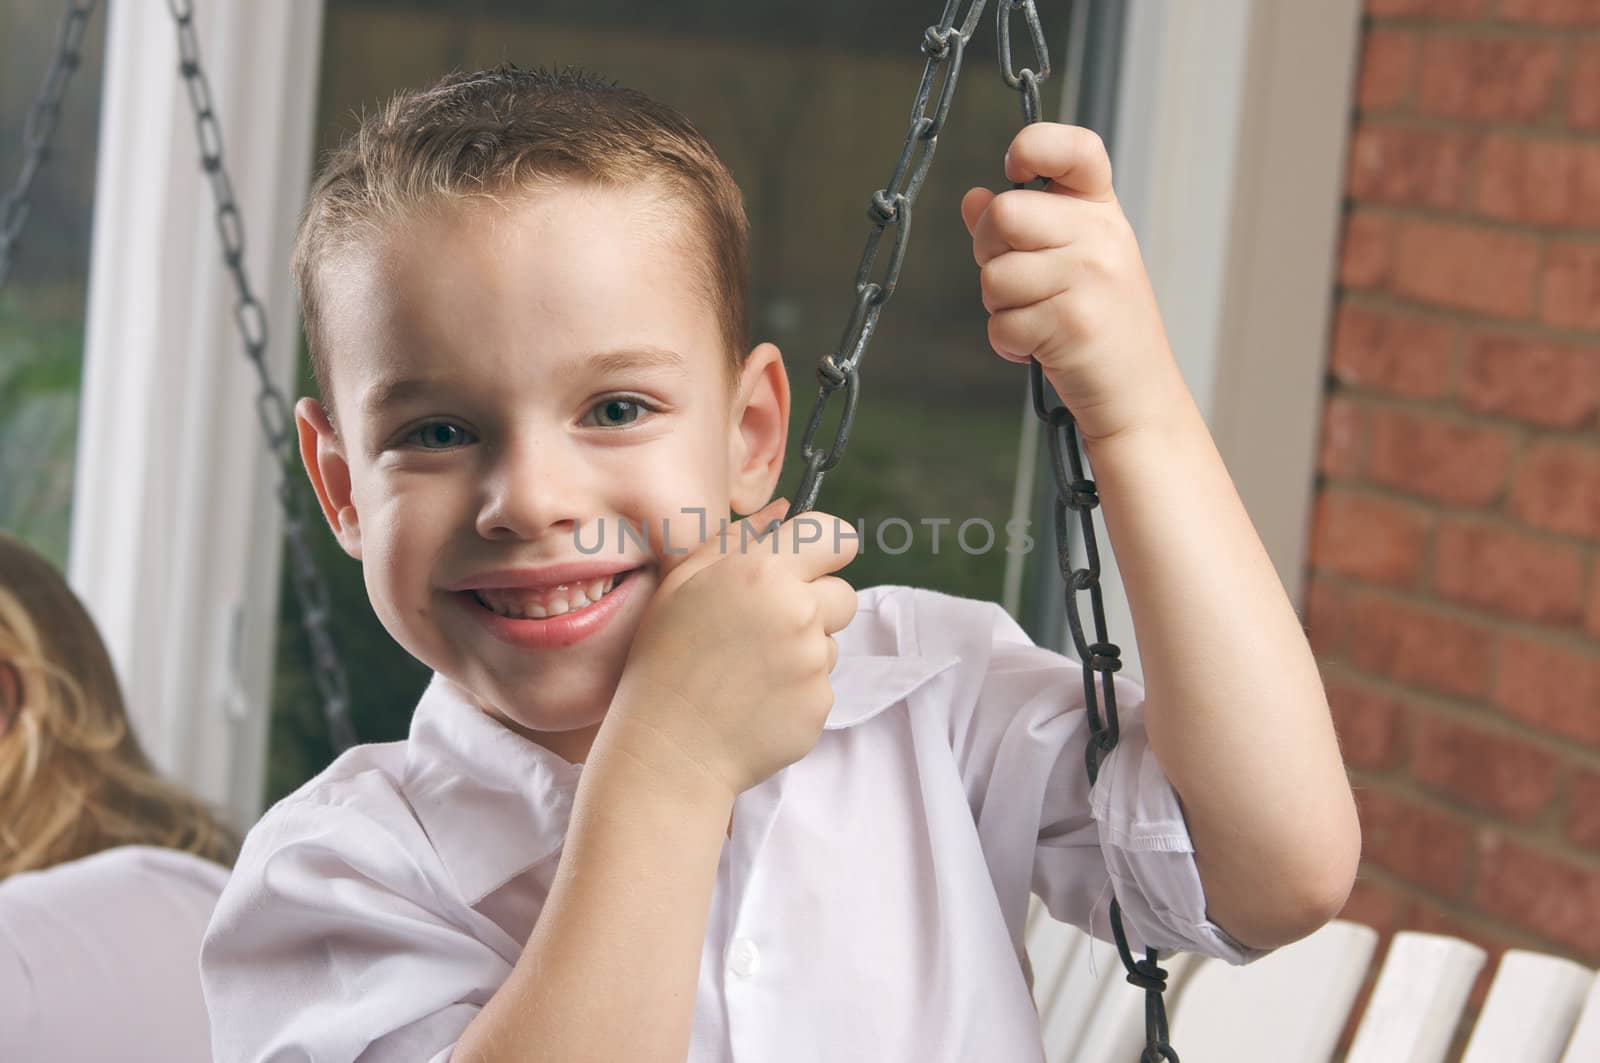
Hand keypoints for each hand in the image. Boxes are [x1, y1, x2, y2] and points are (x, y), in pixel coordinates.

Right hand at [601, 497, 858, 801]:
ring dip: (804, 649)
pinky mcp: (820, 704)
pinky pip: (822, 684)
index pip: (837, 535)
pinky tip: (755, 700)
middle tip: (764, 627)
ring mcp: (812, 661)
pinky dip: (797, 690)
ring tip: (750, 669)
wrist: (667, 748)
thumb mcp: (682, 583)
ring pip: (832, 641)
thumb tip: (785, 510)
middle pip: (844, 592)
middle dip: (815, 604)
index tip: (808, 563)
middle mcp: (796, 611)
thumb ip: (738, 537)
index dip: (825, 548)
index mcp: (762, 571)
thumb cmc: (665, 660)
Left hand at [960, 122, 1181, 444]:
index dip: (1033, 146)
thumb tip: (971, 198)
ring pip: (994, 276)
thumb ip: (1021, 228)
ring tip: (1038, 320)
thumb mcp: (1071, 260)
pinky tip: (1039, 347)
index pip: (1073, 148)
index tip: (1014, 170)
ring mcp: (1091, 278)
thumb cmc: (1098, 321)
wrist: (1137, 391)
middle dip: (989, 251)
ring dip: (1000, 307)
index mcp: (1101, 210)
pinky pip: (1001, 323)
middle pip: (1004, 214)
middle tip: (1016, 279)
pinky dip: (1009, 342)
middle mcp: (1102, 235)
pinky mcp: (1072, 324)